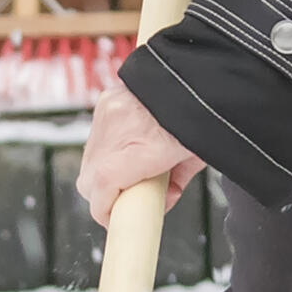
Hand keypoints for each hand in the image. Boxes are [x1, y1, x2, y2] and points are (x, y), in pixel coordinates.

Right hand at [76, 82, 204, 225]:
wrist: (198, 73)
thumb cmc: (203, 116)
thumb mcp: (196, 158)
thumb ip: (175, 183)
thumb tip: (161, 199)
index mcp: (146, 148)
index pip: (102, 187)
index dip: (103, 211)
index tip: (113, 218)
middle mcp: (120, 130)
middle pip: (88, 180)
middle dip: (103, 195)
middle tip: (126, 197)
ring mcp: (108, 113)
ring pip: (90, 159)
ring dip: (104, 172)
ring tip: (131, 169)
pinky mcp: (105, 101)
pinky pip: (97, 136)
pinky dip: (108, 147)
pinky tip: (129, 144)